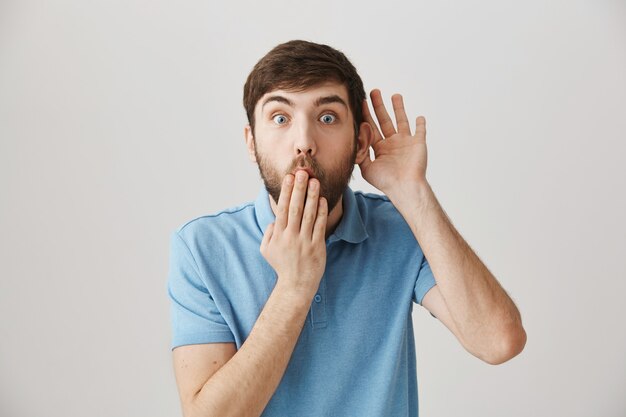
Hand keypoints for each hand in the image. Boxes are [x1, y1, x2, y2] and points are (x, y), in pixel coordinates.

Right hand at [260, 171, 327, 299]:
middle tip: (302, 173)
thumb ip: (268, 233)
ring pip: (309, 214)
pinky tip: (323, 200)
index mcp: (278, 235)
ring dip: (312, 196)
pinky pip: (320, 226)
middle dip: (299, 189)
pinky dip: (321, 212)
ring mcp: (304, 241)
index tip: (288, 177)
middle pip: (295, 208)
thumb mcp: (266, 250)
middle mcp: (291, 236)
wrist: (296, 285)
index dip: (286, 192)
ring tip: (315, 181)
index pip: (282, 209)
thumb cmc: (281, 265)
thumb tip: (274, 220)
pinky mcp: (317, 246)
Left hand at [359, 89, 427, 197]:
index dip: (366, 114)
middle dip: (379, 106)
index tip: (361, 102)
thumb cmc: (386, 181)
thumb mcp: (366, 168)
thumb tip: (351, 143)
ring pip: (402, 121)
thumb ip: (359, 155)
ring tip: (395, 95)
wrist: (405, 187)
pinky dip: (420, 124)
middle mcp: (392, 143)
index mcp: (380, 148)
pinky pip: (420, 131)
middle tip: (374, 91)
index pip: (371, 127)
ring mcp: (406, 143)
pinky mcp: (418, 143)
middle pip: (384, 120)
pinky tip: (419, 116)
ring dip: (399, 108)